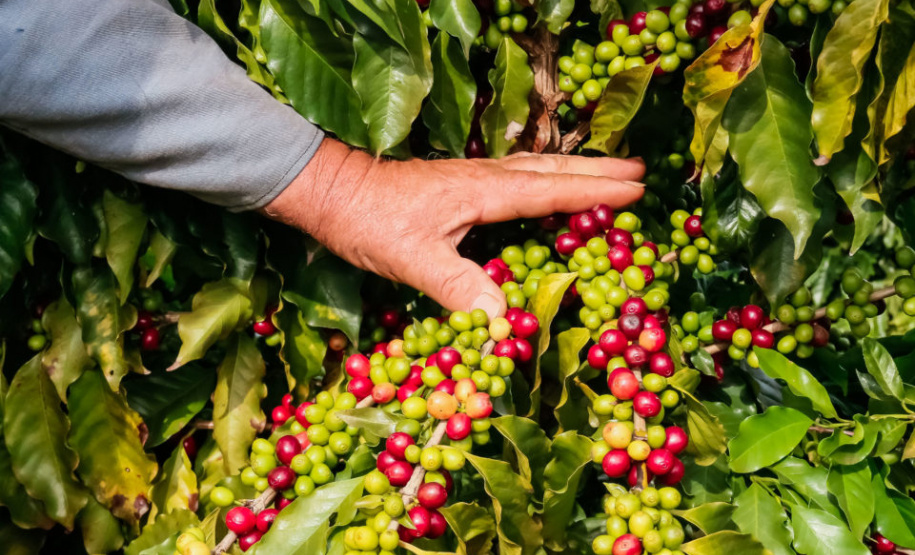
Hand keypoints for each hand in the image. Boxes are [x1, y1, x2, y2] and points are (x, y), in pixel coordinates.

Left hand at [262, 138, 644, 317]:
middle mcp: (483, 179)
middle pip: (550, 171)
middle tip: (639, 171)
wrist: (332, 193)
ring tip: (607, 171)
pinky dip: (544, 178)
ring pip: (534, 169)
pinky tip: (544, 188)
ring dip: (573, 170)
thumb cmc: (370, 222)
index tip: (636, 189)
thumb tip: (505, 319)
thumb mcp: (412, 258)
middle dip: (595, 172)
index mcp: (482, 191)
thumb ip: (458, 285)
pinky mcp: (458, 186)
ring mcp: (471, 179)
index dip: (593, 192)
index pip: (549, 190)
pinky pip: (517, 178)